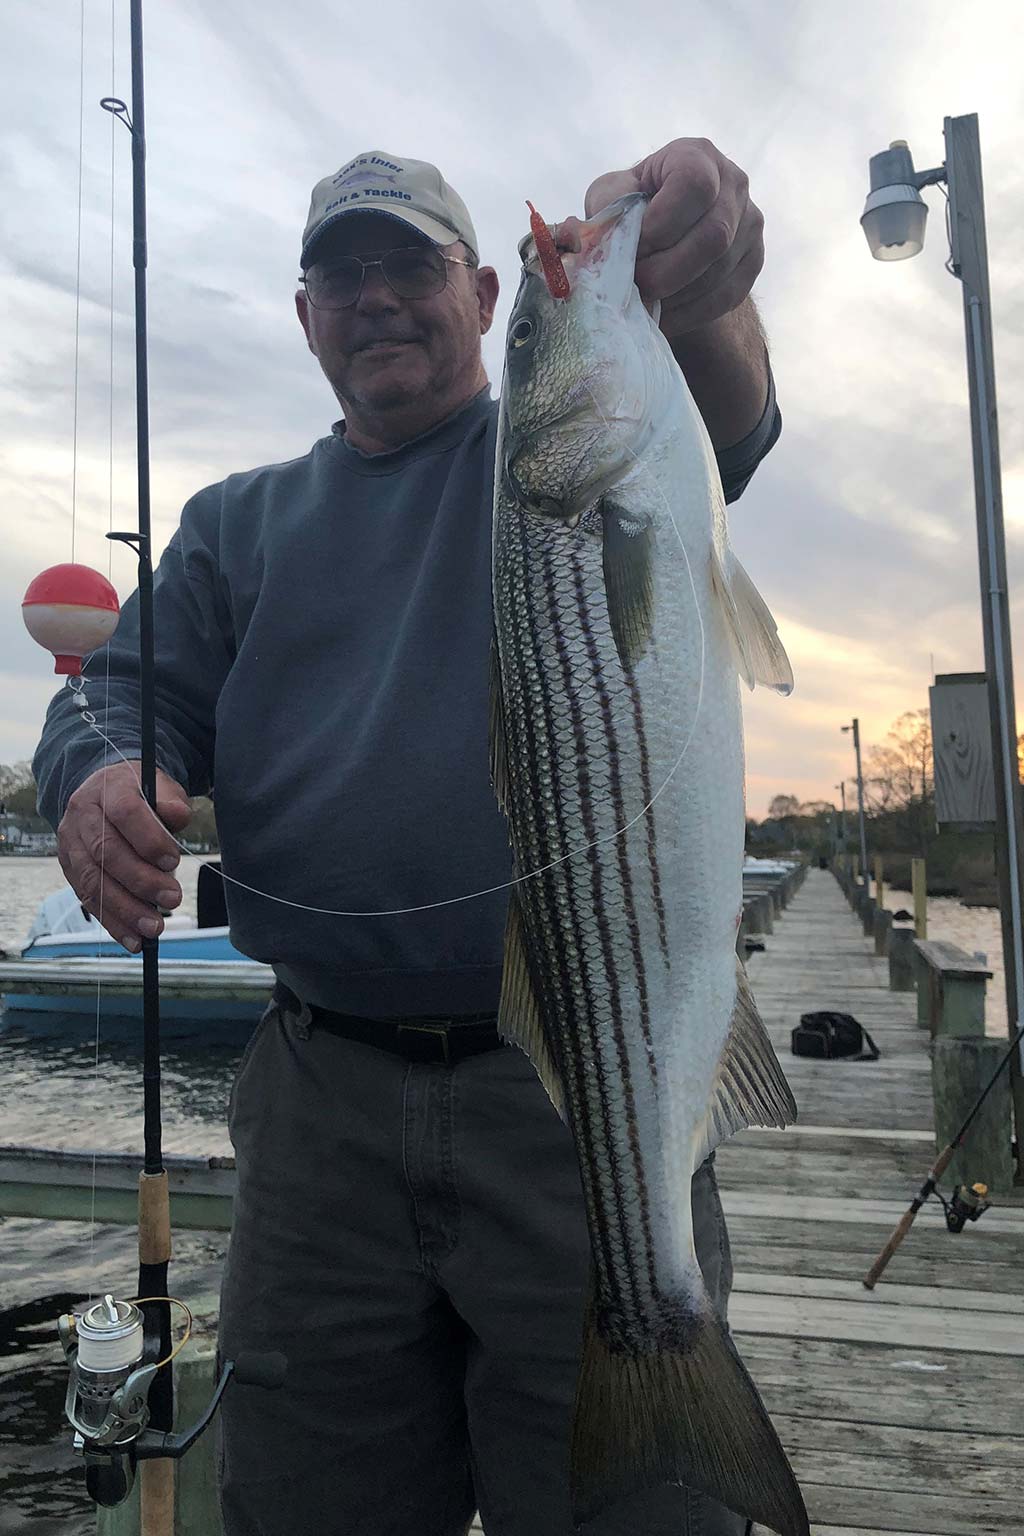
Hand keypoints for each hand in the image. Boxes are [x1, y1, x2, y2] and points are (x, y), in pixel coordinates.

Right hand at [57, 762, 192, 949]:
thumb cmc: (140, 794)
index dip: (148, 838)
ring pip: (94, 881)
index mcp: (107, 789)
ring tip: (155, 928)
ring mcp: (71, 845)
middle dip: (141, 880)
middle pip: (106, 851)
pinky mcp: (71, 870)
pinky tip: (134, 941)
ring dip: (126, 909)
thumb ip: (170, 802)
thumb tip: (177, 815)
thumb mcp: (160, 787)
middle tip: (173, 898)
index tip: (173, 860)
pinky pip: (89, 900)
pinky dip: (113, 923)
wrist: (105, 793)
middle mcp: (82, 816)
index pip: (124, 812)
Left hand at [563, 138, 764, 339]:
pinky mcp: (754, 260)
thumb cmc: (633, 207)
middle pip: (713, 236)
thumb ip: (606, 209)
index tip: (634, 248)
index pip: (694, 185)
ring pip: (719, 271)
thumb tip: (594, 241)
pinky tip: (663, 315)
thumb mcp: (612, 196)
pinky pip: (727, 296)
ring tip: (644, 304)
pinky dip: (690, 313)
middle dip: (667, 270)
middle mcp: (735, 183)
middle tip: (637, 286)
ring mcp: (751, 223)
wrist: (666, 230)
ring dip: (675, 296)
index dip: (662, 224)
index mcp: (698, 155)